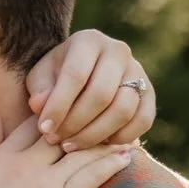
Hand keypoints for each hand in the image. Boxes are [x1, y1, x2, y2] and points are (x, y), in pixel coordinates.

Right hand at [0, 113, 131, 187]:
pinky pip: (91, 176)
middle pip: (58, 130)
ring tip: (122, 135)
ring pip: (79, 149)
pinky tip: (126, 156)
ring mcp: (42, 184)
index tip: (67, 114)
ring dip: (102, 140)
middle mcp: (21, 165)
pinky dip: (111, 163)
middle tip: (104, 118)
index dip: (50, 114)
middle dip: (80, 121)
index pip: (29, 124)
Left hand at [26, 28, 155, 149]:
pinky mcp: (149, 95)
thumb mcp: (40, 79)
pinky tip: (98, 145)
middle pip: (101, 94)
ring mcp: (138, 71)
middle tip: (56, 140)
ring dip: (95, 135)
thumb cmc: (55, 80)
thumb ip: (39, 90)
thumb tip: (40, 105)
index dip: (59, 106)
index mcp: (88, 41)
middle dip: (76, 124)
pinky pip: (143, 120)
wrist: (82, 80)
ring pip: (123, 110)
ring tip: (71, 146)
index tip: (44, 129)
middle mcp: (118, 51)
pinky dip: (121, 138)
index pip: (75, 75)